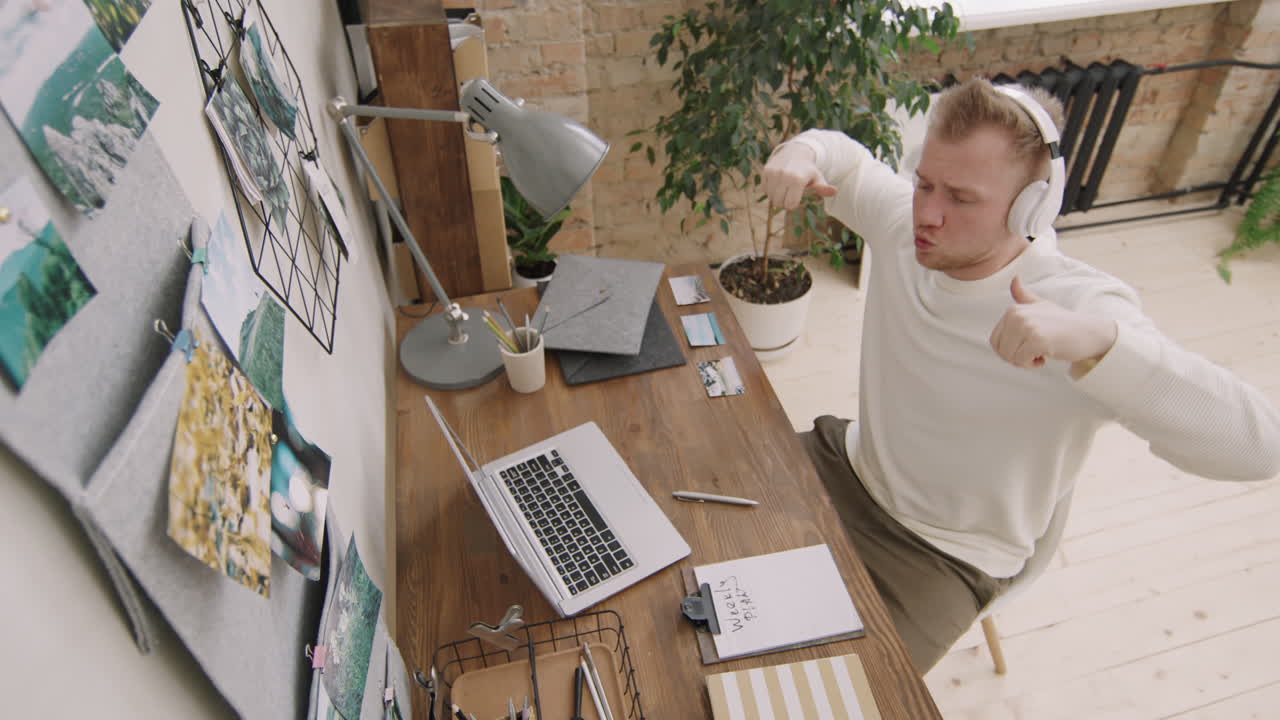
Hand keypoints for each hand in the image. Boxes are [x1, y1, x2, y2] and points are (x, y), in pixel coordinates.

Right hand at [762, 142, 836, 209]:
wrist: (795, 152)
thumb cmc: (808, 170)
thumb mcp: (817, 178)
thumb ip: (823, 188)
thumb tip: (834, 191)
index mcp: (798, 180)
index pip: (789, 205)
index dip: (793, 203)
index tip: (797, 196)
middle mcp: (784, 175)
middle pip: (779, 203)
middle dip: (784, 201)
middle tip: (790, 193)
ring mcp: (774, 172)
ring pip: (770, 197)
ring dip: (776, 196)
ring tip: (784, 187)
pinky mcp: (766, 170)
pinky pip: (764, 190)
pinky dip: (770, 190)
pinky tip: (778, 182)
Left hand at [990, 277, 1117, 370]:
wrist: (1088, 332)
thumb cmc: (1062, 323)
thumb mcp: (1041, 305)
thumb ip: (1024, 296)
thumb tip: (1015, 278)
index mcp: (1013, 310)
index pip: (995, 342)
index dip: (1011, 350)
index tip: (1029, 344)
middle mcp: (1016, 315)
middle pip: (1001, 351)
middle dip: (1017, 357)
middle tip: (1036, 350)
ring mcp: (1027, 326)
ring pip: (1010, 357)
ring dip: (1026, 362)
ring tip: (1042, 350)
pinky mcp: (1037, 339)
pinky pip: (1022, 361)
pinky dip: (1034, 364)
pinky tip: (1047, 354)